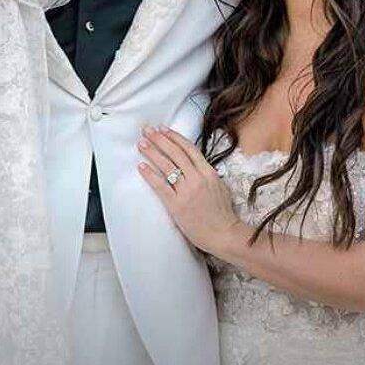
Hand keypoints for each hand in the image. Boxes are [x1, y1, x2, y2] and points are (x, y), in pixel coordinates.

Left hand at [137, 127, 242, 253]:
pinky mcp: (177, 205)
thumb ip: (207, 175)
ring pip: (167, 166)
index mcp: (209, 172)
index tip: (163, 130)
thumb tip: (196, 166)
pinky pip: (160, 186)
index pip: (189, 149)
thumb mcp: (220, 187)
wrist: (223, 234)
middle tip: (147, 131)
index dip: (174, 137)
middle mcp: (197, 178)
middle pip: (175, 153)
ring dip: (152, 152)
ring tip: (142, 143)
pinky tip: (141, 166)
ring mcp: (187, 191)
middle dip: (160, 139)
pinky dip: (150, 175)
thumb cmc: (222, 214)